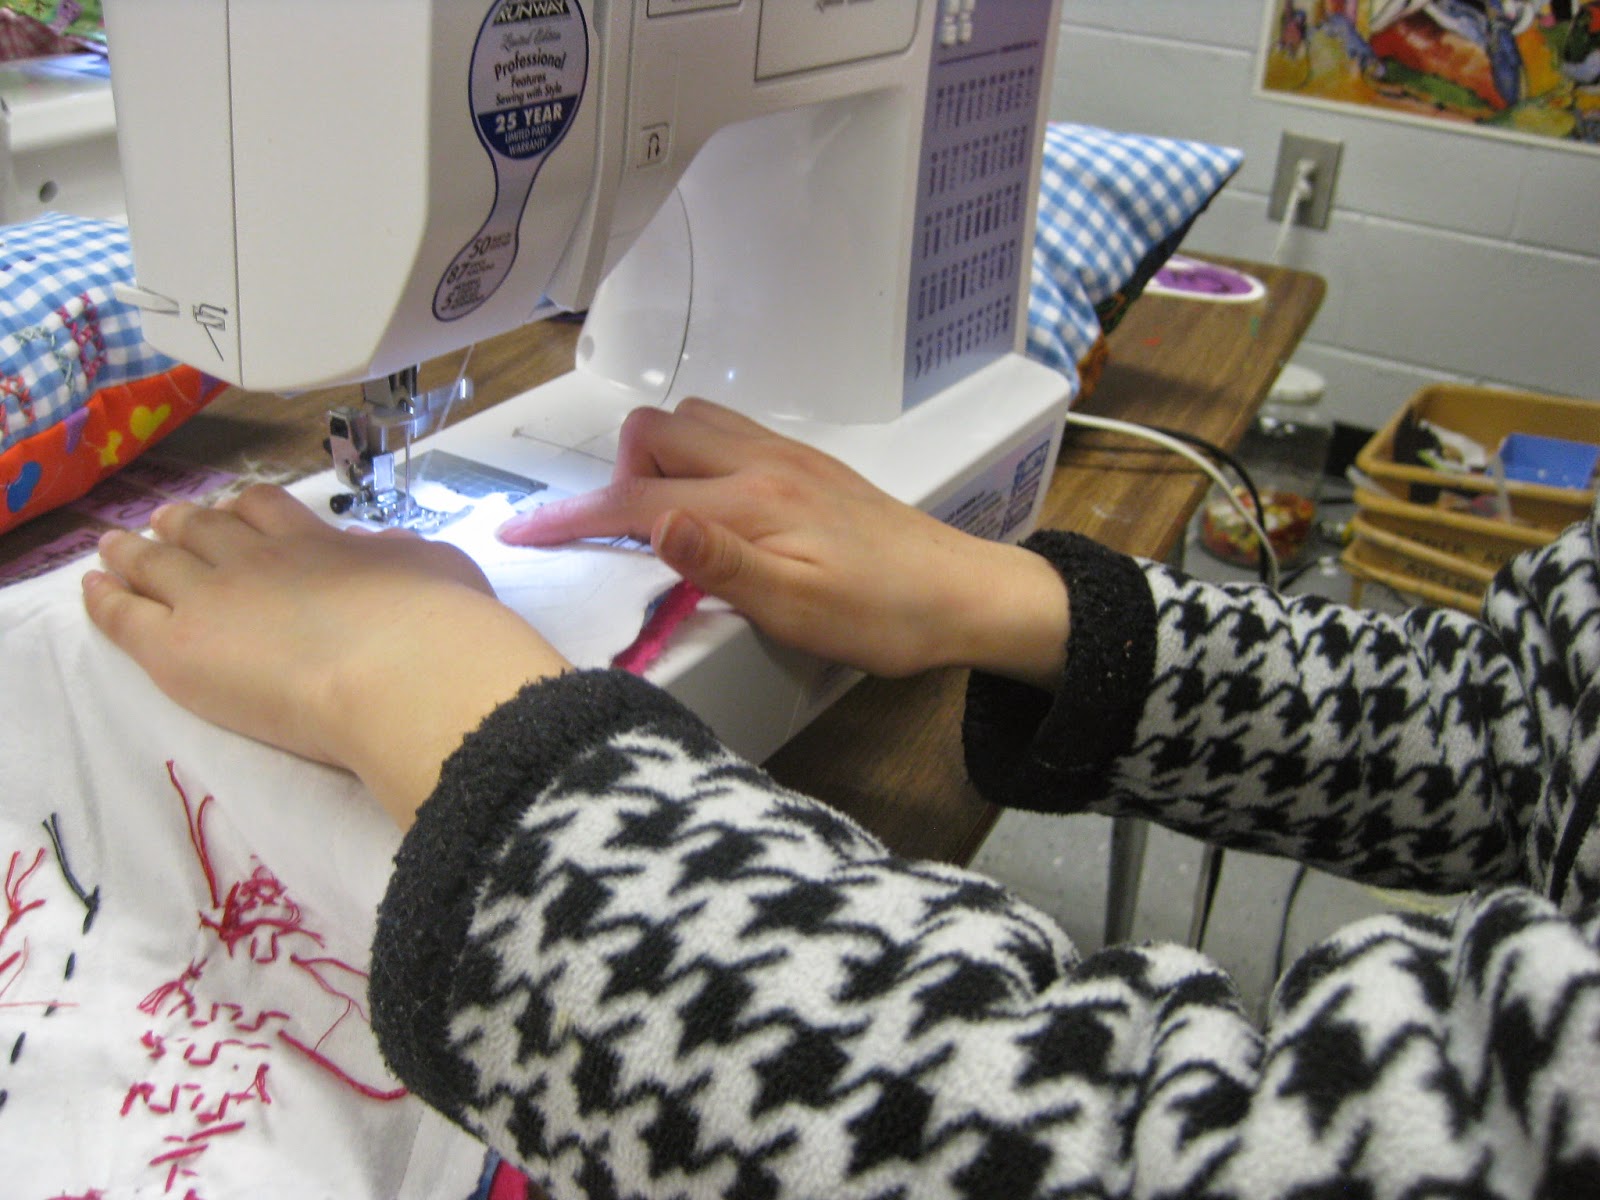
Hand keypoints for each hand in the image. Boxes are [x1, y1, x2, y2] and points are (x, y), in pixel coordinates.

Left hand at [83, 485, 568, 827]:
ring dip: (132, 550)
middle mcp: (257, 558)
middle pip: (203, 527)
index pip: (266, 509)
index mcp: (319, 542)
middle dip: (182, 523)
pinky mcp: (177, 646)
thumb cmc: (443, 627)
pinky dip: (103, 597)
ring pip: (154, 561)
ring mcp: (212, 596)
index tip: (233, 512)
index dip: (243, 508)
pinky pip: (123, 614)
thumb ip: (402, 555)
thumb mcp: (442, 568)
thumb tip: (378, 548)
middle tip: (167, 524)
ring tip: (114, 547)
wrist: (408, 674)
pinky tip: (93, 587)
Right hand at [497, 398, 1068, 686]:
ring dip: (657, 457)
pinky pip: (730, 432)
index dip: (572, 518)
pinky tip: (712, 503)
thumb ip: (719, 563)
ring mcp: (788, 455)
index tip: (519, 533)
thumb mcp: (798, 610)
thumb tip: (649, 520)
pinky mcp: (809, 463)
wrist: (966, 594)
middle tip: (622, 538)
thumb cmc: (884, 618)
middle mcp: (764, 461)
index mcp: (752, 500)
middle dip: (616, 475)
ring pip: (692, 422)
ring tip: (663, 518)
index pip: (637, 500)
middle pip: (655, 434)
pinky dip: (696, 454)